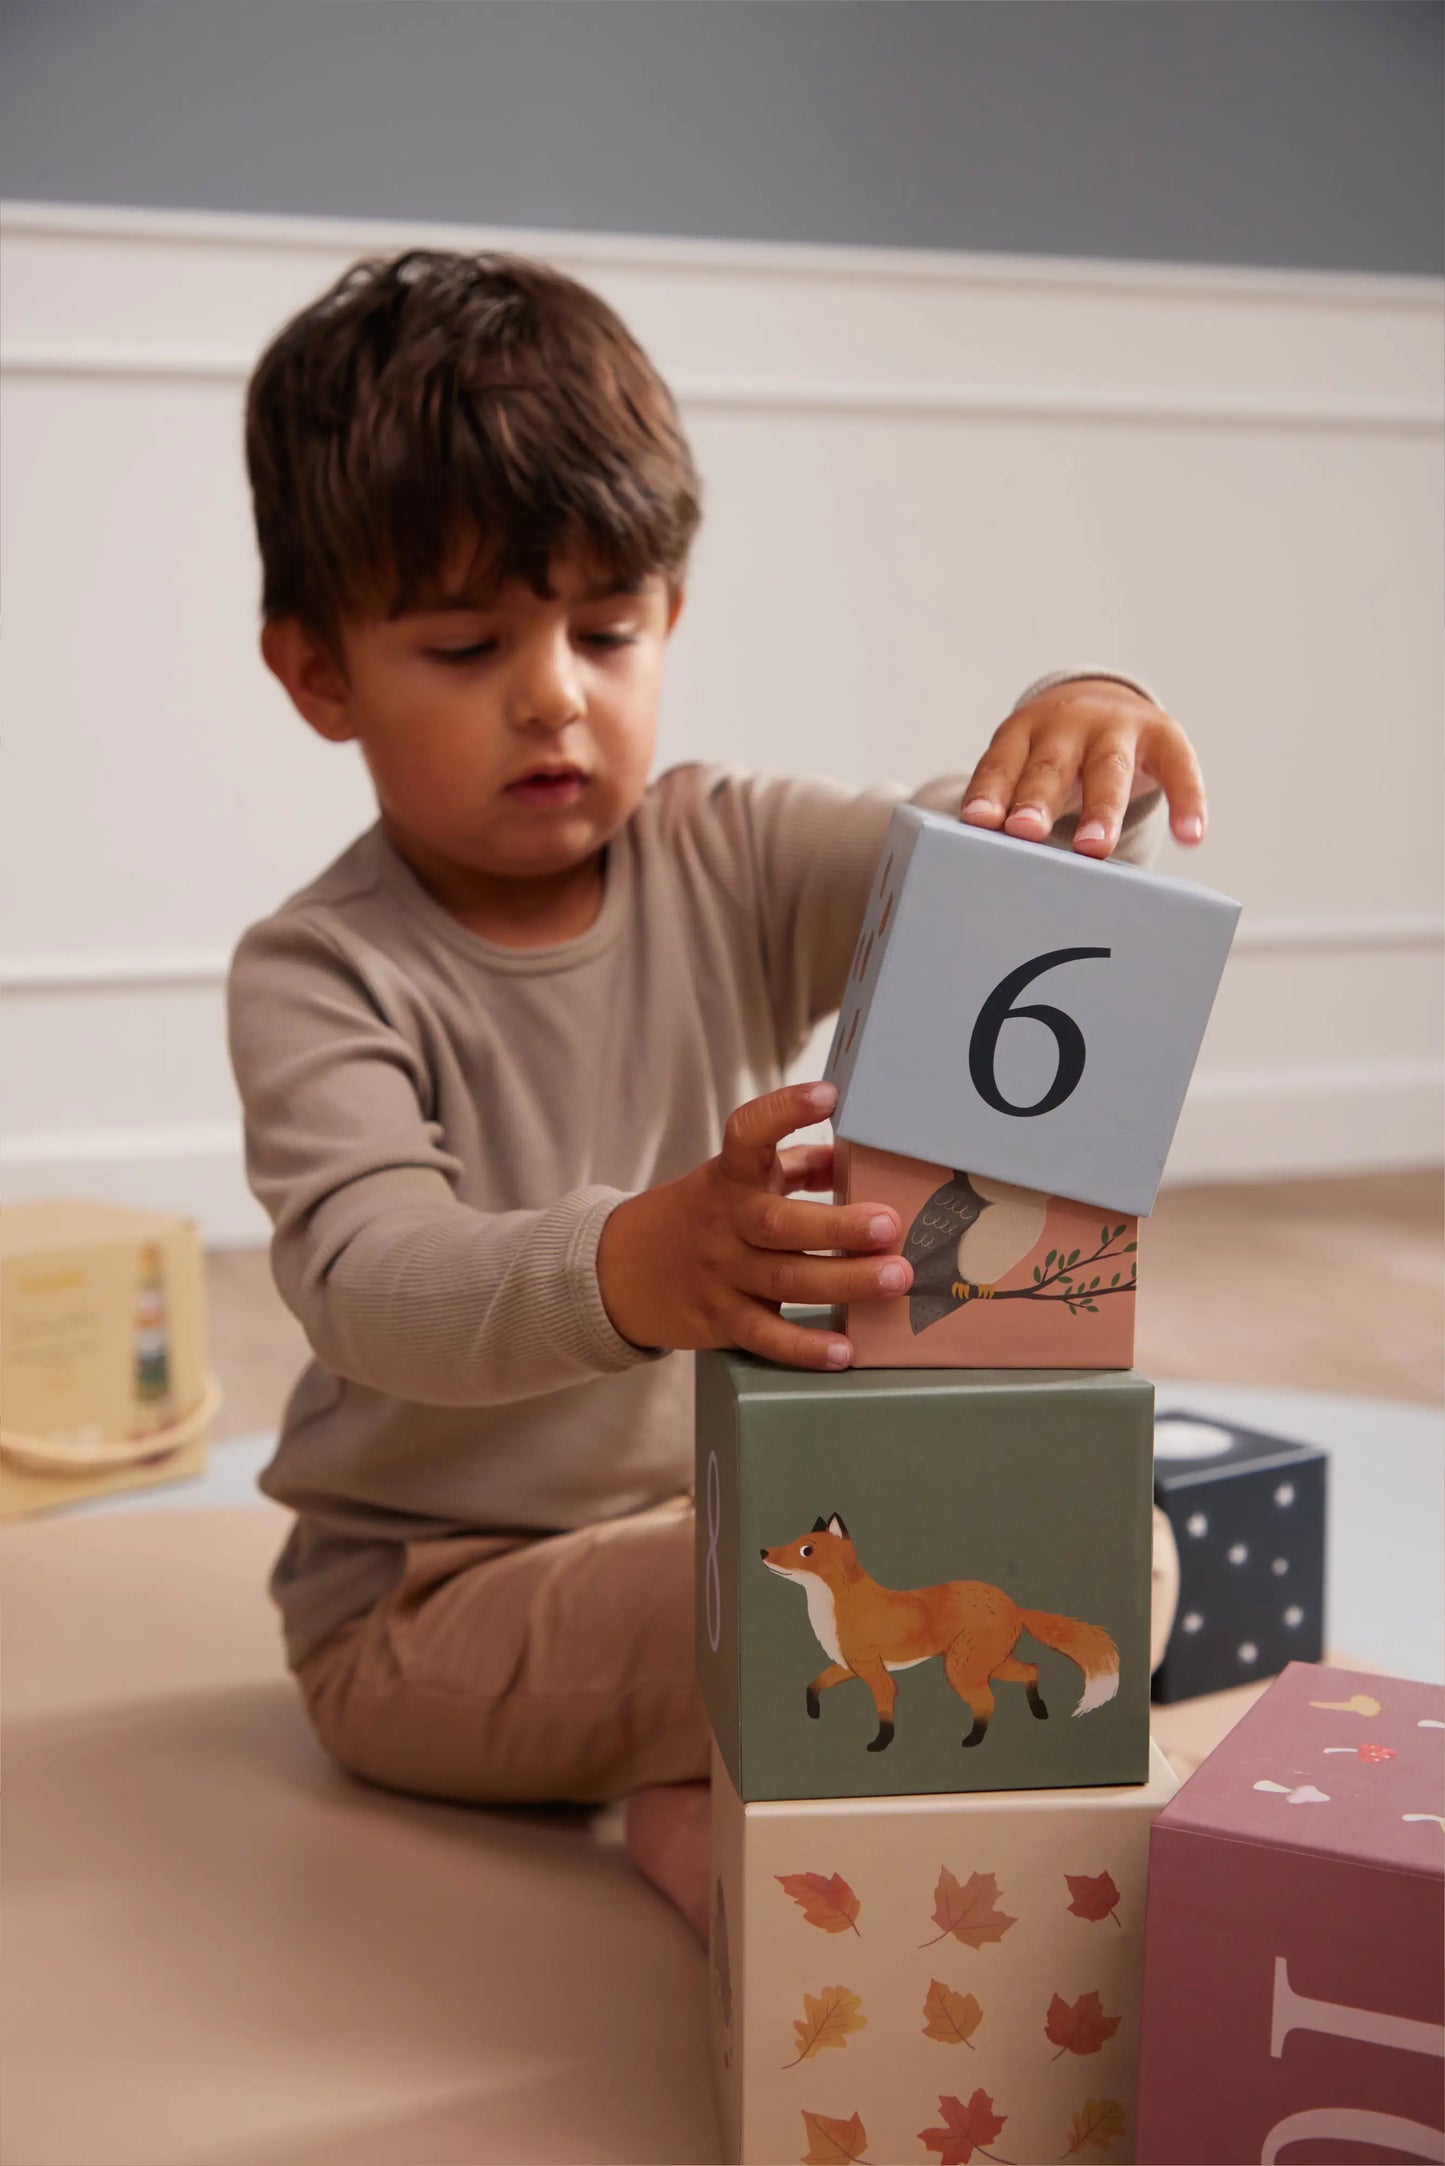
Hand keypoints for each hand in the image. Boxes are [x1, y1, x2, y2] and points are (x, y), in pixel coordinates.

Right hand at [595, 1081, 912, 1369]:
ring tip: (895, 1278)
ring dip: (844, 1282)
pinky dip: (803, 1347)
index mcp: (730, 1178)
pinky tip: (843, 1352)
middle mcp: (725, 1223)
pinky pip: (764, 1337)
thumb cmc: (702, 1215)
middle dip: (837, 1227)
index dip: (785, 1111)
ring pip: (783, 1281)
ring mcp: (721, 1275)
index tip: (828, 1094)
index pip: (748, 1135)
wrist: (620, 1271)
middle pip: (779, 1225)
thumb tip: (860, 1157)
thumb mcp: (736, 1180)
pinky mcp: (720, 1321)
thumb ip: (796, 1166)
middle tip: (889, 1225)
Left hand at [960, 679, 1206, 859]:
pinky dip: (1187, 802)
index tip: (979, 821)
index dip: (990, 792)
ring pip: (1107, 769)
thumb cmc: (1055, 757)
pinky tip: (1191, 837)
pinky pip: (1179, 770)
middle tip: (1025, 832)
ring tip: (1093, 848)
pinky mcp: (1163, 737)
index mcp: (1024, 732)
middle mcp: (1068, 724)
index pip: (1002, 763)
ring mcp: (1117, 727)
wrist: (1105, 703)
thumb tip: (991, 867)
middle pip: (1051, 765)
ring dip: (1100, 810)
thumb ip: (1012, 805)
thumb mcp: (1027, 767)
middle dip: (1038, 799)